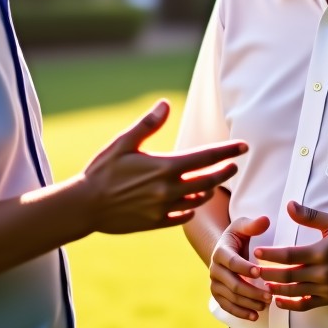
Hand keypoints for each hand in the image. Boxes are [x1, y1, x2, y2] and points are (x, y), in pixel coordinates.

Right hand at [81, 100, 246, 233]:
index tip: (244, 146)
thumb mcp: (123, 143)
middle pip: (209, 180)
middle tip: (234, 164)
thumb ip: (147, 125)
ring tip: (213, 182)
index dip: (228, 151)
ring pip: (198, 200)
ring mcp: (164, 209)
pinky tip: (191, 203)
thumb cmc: (102, 170)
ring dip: (209, 190)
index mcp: (164, 167)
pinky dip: (191, 209)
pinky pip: (183, 217)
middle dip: (225, 171)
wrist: (84, 206)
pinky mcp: (156, 223)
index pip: (206, 157)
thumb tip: (166, 104)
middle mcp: (169, 189)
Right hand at [209, 215, 272, 320]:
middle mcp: (215, 269)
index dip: (245, 268)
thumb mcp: (243, 227)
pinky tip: (255, 316)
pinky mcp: (218, 295)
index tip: (259, 272)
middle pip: (233, 284)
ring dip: (249, 303)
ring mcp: (215, 283)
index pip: (232, 262)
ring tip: (266, 304)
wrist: (226, 252)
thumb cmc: (238, 237)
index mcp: (221, 251)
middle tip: (270, 295)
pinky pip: (227, 307)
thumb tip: (266, 220)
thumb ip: (253, 225)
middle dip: (252, 291)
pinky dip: (241, 313)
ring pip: (232, 297)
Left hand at [253, 200, 327, 310]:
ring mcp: (326, 288)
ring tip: (262, 284)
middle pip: (287, 275)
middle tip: (253, 270)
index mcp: (321, 252)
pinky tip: (279, 300)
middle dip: (268, 273)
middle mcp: (322, 273)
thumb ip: (309, 216)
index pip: (289, 255)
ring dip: (276, 289)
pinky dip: (291, 304)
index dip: (270, 254)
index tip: (257, 252)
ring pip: (294, 291)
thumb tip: (289, 205)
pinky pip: (306, 305)